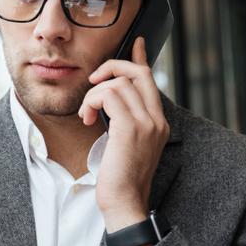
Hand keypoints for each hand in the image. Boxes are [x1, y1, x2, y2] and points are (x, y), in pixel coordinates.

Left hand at [78, 36, 169, 234]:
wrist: (125, 202)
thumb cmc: (120, 178)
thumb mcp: (125, 144)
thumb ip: (123, 122)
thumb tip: (110, 104)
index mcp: (158, 122)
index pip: (150, 80)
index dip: (141, 59)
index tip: (138, 43)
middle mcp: (156, 119)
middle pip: (137, 73)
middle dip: (112, 68)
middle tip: (94, 81)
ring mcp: (146, 123)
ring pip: (118, 83)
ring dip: (94, 94)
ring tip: (86, 114)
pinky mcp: (130, 128)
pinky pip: (109, 95)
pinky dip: (92, 101)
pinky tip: (87, 118)